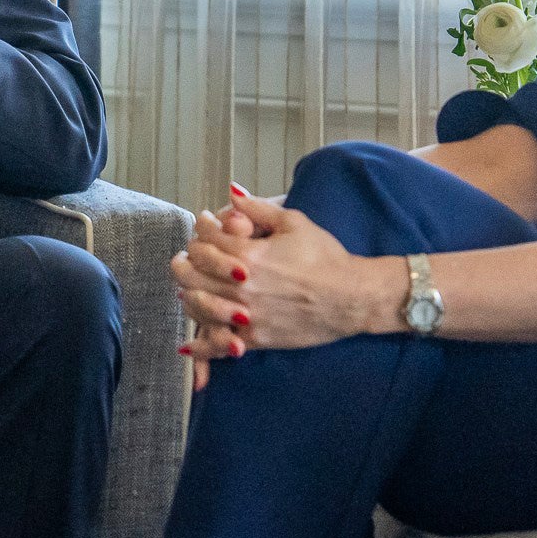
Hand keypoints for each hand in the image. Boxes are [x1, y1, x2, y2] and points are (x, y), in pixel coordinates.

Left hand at [172, 187, 408, 373]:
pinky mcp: (255, 338)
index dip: (201, 228)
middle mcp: (241, 286)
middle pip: (190, 273)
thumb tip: (232, 191)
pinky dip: (199, 346)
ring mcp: (246, 314)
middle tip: (187, 256)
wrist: (351, 297)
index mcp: (248, 255)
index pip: (205, 240)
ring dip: (188, 293)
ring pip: (196, 305)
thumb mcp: (294, 223)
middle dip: (184, 260)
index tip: (206, 223)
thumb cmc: (326, 258)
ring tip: (191, 287)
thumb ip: (258, 208)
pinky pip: (217, 345)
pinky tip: (187, 344)